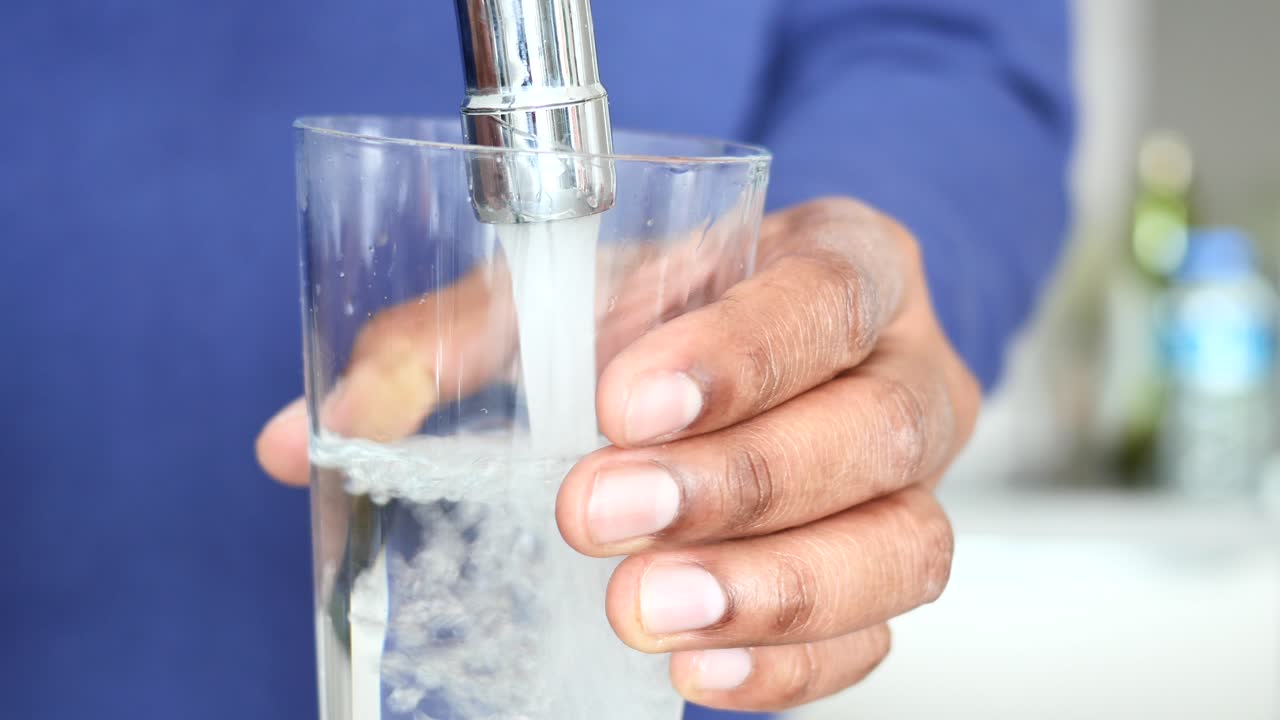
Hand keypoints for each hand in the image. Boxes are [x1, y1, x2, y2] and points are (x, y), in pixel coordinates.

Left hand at [257, 197, 979, 712]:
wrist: (772, 346)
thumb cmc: (680, 312)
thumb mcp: (580, 293)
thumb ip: (456, 343)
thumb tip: (311, 432)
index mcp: (845, 263)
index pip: (830, 293)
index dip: (744, 352)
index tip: (625, 401)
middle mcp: (903, 368)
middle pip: (879, 428)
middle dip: (737, 484)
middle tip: (602, 514)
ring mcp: (911, 480)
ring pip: (904, 544)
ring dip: (773, 590)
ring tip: (647, 614)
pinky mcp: (887, 562)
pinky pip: (877, 632)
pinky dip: (792, 665)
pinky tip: (696, 668)